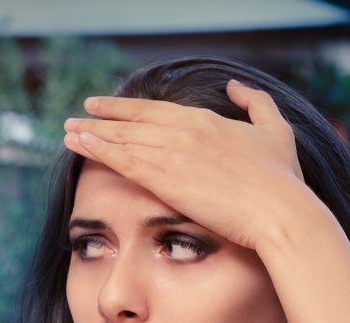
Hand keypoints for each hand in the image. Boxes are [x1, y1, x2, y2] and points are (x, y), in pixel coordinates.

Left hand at [63, 81, 310, 251]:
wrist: (278, 209)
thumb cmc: (281, 178)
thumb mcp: (275, 129)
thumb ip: (254, 103)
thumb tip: (234, 86)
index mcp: (205, 120)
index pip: (155, 111)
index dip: (126, 109)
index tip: (104, 107)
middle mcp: (184, 131)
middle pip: (132, 122)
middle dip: (101, 118)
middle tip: (76, 117)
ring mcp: (173, 153)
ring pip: (122, 140)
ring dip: (92, 134)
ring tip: (68, 132)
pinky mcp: (165, 179)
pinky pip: (123, 161)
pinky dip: (98, 151)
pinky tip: (79, 146)